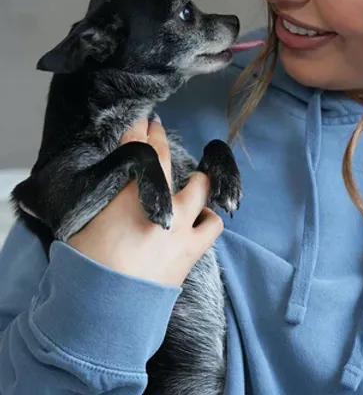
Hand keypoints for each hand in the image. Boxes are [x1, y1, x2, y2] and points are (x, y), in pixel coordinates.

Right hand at [68, 117, 223, 286]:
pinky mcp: (193, 248)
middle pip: (164, 157)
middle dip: (159, 137)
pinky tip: (202, 219)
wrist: (109, 307)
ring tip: (193, 182)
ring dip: (196, 182)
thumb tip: (115, 191)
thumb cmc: (88, 267)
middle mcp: (159, 202)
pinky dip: (208, 219)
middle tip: (157, 127)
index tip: (142, 119)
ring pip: (200, 188)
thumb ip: (105, 202)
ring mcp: (181, 224)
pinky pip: (213, 225)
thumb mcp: (85, 225)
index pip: (135, 150)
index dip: (138, 130)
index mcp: (129, 194)